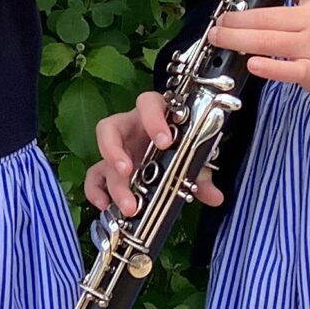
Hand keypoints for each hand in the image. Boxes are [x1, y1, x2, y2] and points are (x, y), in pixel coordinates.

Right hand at [84, 90, 226, 216]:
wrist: (172, 151)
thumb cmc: (180, 146)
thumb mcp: (193, 157)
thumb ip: (201, 174)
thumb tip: (215, 197)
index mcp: (155, 114)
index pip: (148, 103)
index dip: (153, 119)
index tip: (164, 141)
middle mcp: (131, 127)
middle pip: (112, 128)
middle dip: (117, 151)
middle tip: (129, 171)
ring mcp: (118, 146)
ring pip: (101, 154)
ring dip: (110, 177)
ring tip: (124, 199)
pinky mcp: (109, 166)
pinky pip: (94, 174)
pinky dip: (95, 190)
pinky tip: (104, 205)